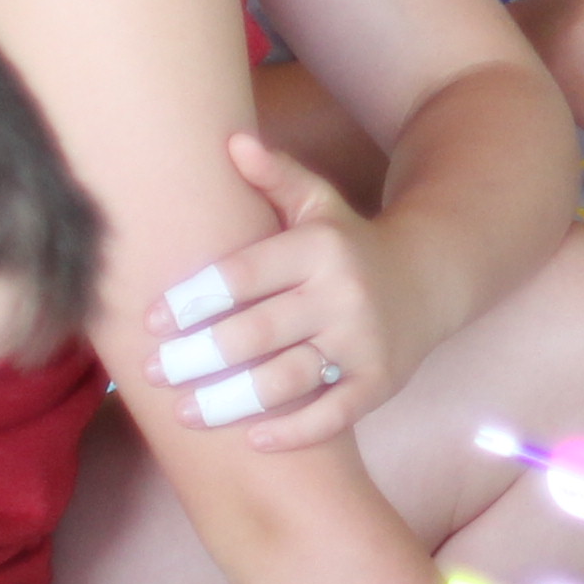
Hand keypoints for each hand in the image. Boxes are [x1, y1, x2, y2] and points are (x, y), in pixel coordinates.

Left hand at [144, 138, 407, 451]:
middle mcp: (344, 293)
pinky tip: (253, 440)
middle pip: (258, 332)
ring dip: (231, 401)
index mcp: (320, 248)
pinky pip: (333, 414)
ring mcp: (363, 341)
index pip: (244, 274)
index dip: (193, 299)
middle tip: (156, 372)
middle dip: (199, 356)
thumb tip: (230, 142)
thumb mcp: (319, 205)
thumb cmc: (350, 245)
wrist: (431, 278)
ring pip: (288, 378)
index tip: (152, 320)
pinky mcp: (379, 381)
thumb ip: (274, 177)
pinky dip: (293, 432)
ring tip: (186, 413)